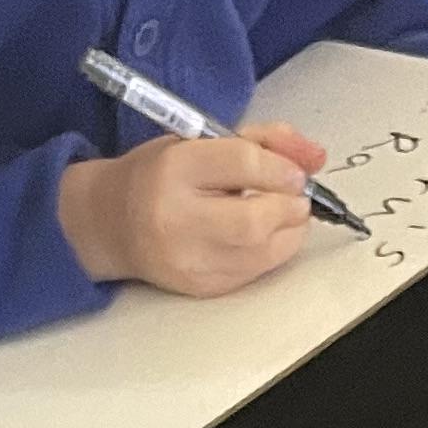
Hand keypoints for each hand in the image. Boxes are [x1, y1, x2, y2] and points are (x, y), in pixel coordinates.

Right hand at [57, 123, 328, 294]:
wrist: (112, 223)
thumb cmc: (159, 176)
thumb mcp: (202, 140)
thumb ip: (262, 141)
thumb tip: (316, 156)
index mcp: (175, 167)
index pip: (244, 164)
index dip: (283, 169)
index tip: (296, 173)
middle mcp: (177, 217)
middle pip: (256, 219)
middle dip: (291, 208)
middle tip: (297, 198)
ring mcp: (188, 258)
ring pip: (261, 252)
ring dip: (289, 232)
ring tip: (284, 215)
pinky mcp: (200, 286)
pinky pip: (254, 273)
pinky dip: (272, 253)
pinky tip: (264, 237)